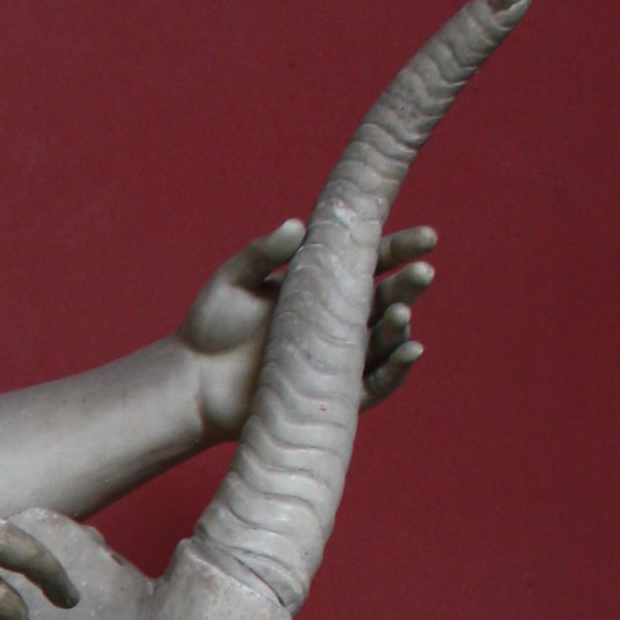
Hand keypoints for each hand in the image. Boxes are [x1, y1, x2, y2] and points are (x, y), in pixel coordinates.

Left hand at [181, 221, 437, 437]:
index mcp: (321, 286)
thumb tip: (296, 224)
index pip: (370, 263)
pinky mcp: (332, 394)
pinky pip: (374, 384)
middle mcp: (336, 321)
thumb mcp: (234, 280)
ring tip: (402, 314)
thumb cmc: (211, 325)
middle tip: (423, 273)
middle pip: (385, 300)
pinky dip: (395, 370)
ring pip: (383, 341)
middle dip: (408, 286)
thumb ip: (263, 252)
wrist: (192, 381)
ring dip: (399, 327)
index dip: (401, 250)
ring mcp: (337, 358)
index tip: (427, 239)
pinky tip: (411, 352)